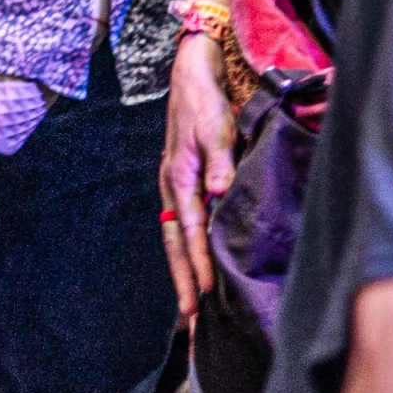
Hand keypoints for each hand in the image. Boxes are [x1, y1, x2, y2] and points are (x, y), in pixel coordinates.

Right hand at [160, 37, 238, 315]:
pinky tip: (195, 263)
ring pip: (174, 237)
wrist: (190, 75)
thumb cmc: (205, 101)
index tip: (209, 295)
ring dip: (182, 270)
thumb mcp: (216, 128)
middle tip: (190, 317)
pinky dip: (185, 250)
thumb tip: (220, 193)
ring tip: (189, 304)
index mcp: (178, 177)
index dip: (200, 264)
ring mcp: (174, 184)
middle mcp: (172, 186)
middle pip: (174, 243)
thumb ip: (219, 162)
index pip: (189, 231)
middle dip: (183, 280)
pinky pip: (180, 225)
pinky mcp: (182, 181)